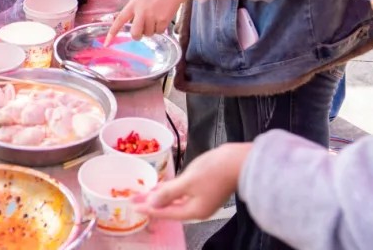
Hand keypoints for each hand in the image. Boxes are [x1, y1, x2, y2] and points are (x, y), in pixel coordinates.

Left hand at [107, 0, 191, 40]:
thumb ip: (134, 9)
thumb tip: (129, 23)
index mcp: (133, 4)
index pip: (120, 20)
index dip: (112, 32)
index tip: (107, 43)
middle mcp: (141, 11)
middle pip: (135, 34)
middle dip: (138, 35)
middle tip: (141, 31)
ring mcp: (152, 16)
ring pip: (148, 34)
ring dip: (152, 29)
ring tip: (156, 16)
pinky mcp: (163, 20)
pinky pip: (159, 32)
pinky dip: (161, 28)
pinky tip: (162, 17)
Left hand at [133, 143, 251, 221]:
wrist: (239, 161)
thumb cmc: (214, 171)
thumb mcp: (187, 182)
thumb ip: (168, 193)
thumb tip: (153, 204)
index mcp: (194, 211)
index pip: (166, 212)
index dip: (148, 208)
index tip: (133, 205)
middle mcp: (199, 209)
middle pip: (170, 208)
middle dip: (153, 203)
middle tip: (136, 198)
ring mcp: (204, 200)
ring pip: (177, 201)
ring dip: (161, 197)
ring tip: (147, 193)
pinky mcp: (207, 189)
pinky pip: (184, 194)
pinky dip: (172, 191)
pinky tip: (165, 186)